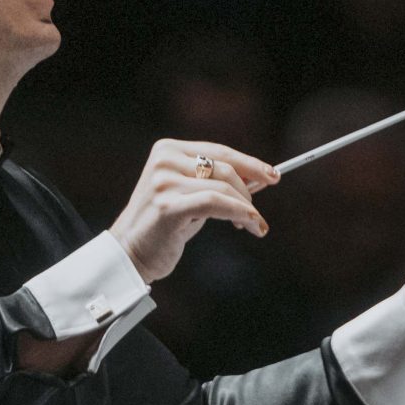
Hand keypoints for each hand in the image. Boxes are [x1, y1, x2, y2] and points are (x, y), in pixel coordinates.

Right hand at [109, 140, 277, 283]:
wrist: (131, 254)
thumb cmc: (164, 226)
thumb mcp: (191, 196)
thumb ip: (217, 183)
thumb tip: (258, 177)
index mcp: (167, 150)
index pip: (219, 151)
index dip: (250, 163)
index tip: (273, 175)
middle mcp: (164, 161)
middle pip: (225, 167)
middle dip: (248, 191)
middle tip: (257, 213)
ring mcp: (164, 182)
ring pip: (223, 187)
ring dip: (247, 208)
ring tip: (254, 225)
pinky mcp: (168, 206)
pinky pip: (216, 203)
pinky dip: (239, 213)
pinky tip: (251, 225)